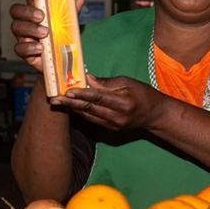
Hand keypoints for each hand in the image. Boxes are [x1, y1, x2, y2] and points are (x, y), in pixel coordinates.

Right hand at [10, 0, 84, 70]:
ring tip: (45, 32)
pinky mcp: (25, 51)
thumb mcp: (70, 21)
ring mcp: (24, 36)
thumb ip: (72, 9)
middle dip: (26, 11)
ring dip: (30, 29)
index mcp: (37, 10)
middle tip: (41, 16)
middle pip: (16, 10)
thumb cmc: (63, 37)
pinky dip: (29, 48)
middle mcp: (27, 21)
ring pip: (16, 27)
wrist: (63, 61)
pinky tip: (40, 48)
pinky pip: (19, 48)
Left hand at [53, 73, 169, 130]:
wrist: (154, 115)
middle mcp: (117, 117)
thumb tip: (87, 79)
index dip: (82, 95)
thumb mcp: (128, 82)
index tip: (67, 91)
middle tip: (54, 99)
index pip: (98, 98)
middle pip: (90, 109)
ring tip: (58, 102)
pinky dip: (81, 112)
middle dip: (70, 103)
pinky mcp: (110, 129)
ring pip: (88, 116)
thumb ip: (106, 83)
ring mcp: (113, 125)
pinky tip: (70, 107)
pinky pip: (92, 119)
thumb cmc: (143, 94)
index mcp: (123, 103)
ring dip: (72, 109)